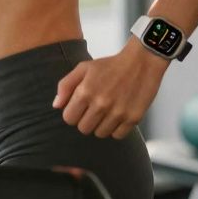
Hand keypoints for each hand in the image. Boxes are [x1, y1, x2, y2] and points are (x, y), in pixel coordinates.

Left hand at [52, 39, 167, 138]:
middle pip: (83, 128)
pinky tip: (118, 116)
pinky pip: (118, 136)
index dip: (72, 113)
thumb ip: (65, 85)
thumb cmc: (110, 65)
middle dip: (85, 120)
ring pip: (100, 134)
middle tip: (93, 109)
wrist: (141, 62)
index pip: (69, 118)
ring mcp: (118, 112)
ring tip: (106, 111)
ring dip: (101, 125)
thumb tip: (56, 106)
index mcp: (85, 91)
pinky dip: (116, 129)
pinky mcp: (133, 118)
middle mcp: (101, 104)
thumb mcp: (83, 68)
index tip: (80, 107)